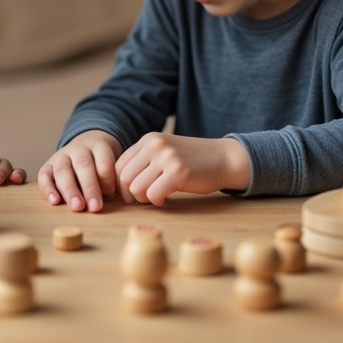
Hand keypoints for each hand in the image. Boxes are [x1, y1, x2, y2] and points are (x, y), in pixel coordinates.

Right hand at [37, 130, 121, 212]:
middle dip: (90, 188)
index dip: (108, 180)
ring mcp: (61, 155)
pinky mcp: (47, 165)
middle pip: (83, 165)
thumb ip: (113, 178)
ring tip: (77, 207)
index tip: (111, 195)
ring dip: (70, 190)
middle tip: (95, 207)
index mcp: (99, 145)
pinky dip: (48, 188)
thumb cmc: (102, 163)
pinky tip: (54, 201)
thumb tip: (112, 199)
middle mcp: (78, 148)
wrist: (86, 146)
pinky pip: (44, 175)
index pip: (104, 161)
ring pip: (63, 170)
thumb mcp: (113, 164)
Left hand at [115, 133, 249, 205]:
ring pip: (136, 188)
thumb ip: (143, 162)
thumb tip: (120, 187)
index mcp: (148, 140)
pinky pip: (153, 195)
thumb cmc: (192, 161)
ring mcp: (167, 157)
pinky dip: (158, 202)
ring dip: (145, 200)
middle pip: (124, 178)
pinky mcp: (178, 172)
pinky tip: (167, 200)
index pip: (119, 166)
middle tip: (144, 200)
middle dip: (131, 195)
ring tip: (158, 198)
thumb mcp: (164, 152)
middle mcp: (154, 145)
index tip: (131, 195)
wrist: (223, 158)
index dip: (121, 185)